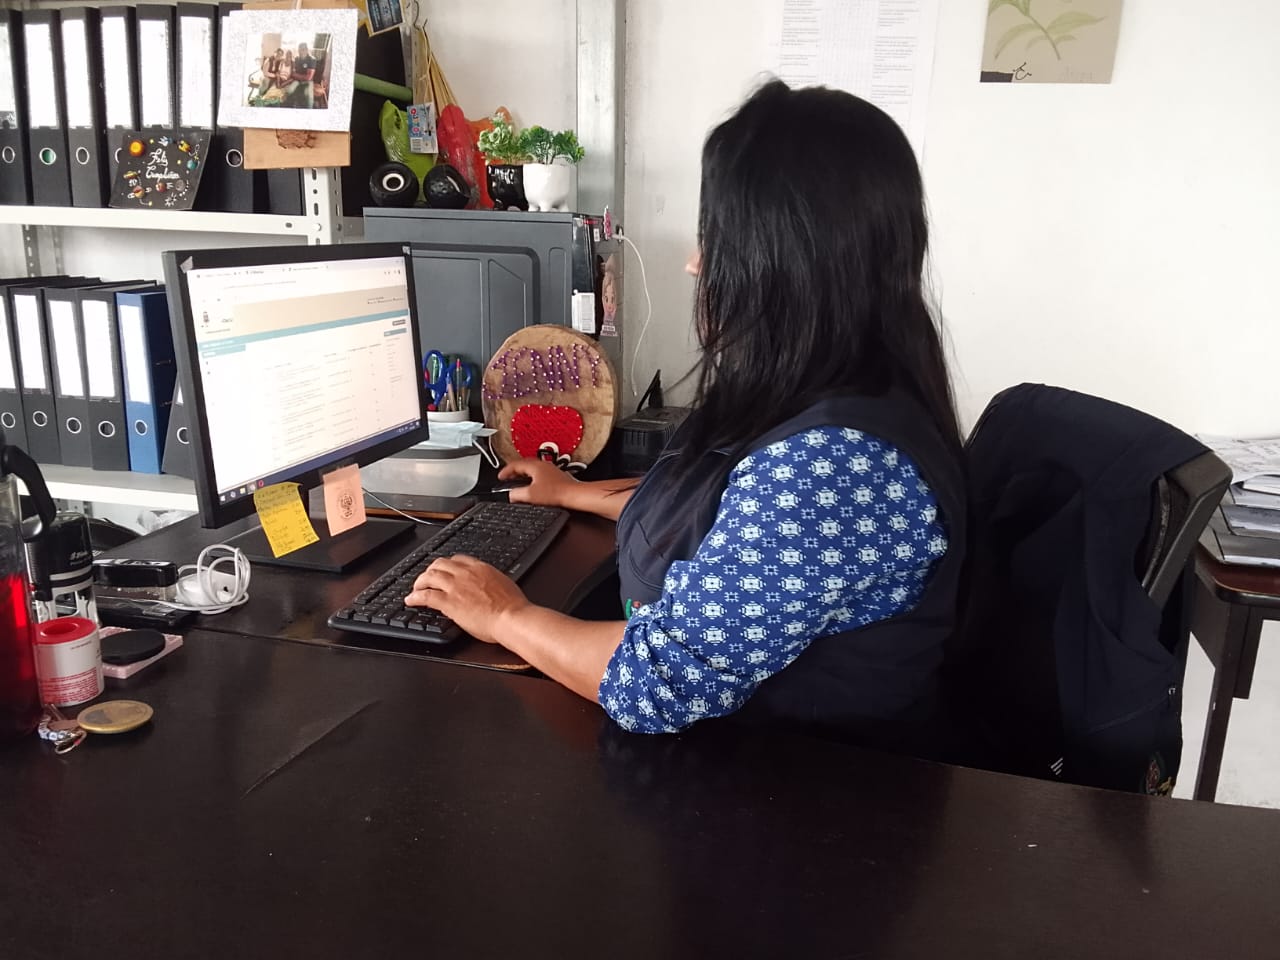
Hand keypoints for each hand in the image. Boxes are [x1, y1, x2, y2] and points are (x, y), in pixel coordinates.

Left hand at [404, 554, 529, 643]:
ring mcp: (456, 586)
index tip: (444, 571)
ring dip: (419, 582)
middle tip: (426, 579)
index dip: (447, 565)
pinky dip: (415, 597)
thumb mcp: (503, 585)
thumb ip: (491, 582)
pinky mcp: (449, 602)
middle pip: (439, 564)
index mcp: (480, 568)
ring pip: (429, 576)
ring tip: (416, 588)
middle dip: (430, 570)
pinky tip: (410, 600)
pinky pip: (426, 595)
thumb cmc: (512, 607)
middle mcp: (465, 573)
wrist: (511, 617)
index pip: (457, 559)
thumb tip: (488, 586)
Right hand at [498, 458, 575, 507]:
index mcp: (534, 465)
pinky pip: (539, 473)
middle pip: (523, 464)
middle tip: (508, 477)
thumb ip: (517, 494)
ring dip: (523, 474)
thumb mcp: (530, 495)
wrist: (573, 494)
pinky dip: (532, 477)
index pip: (515, 464)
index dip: (505, 471)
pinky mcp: (555, 476)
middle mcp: (542, 464)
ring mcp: (550, 469)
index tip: (500, 477)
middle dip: (514, 471)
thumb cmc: (556, 492)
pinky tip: (533, 486)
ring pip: (532, 468)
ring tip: (518, 481)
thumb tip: (511, 495)